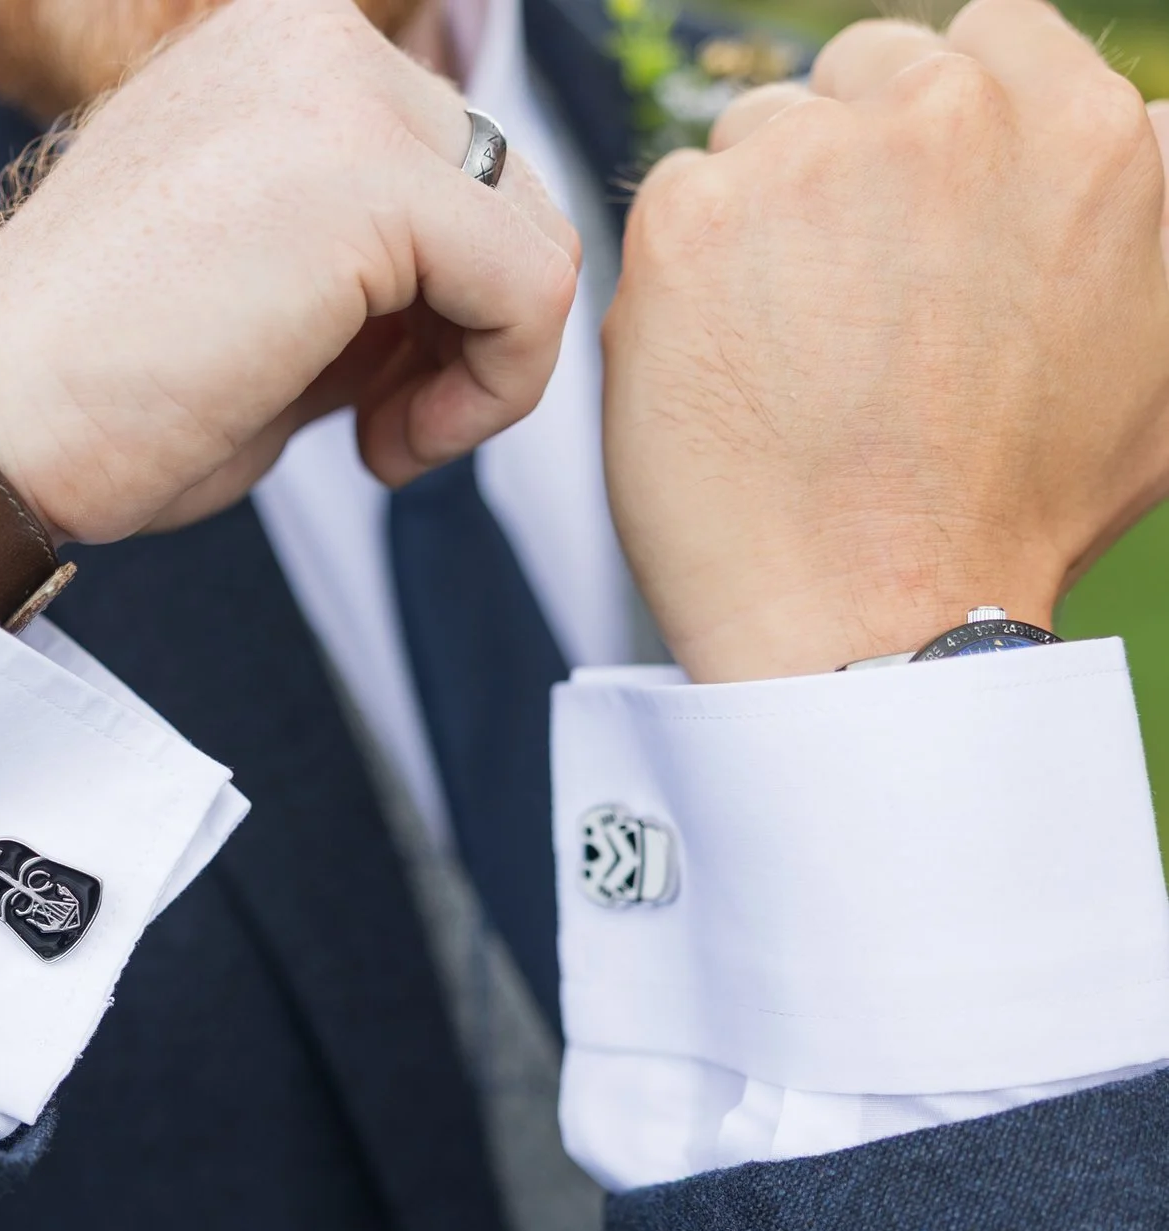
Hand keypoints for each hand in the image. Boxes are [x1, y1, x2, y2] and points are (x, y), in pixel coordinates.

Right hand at [0, 0, 580, 545]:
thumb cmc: (90, 387)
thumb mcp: (254, 278)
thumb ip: (365, 251)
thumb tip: (489, 287)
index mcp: (269, 46)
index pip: (443, 156)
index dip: (437, 294)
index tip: (368, 388)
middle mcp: (305, 34)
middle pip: (503, 185)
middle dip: (468, 325)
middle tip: (378, 424)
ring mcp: (338, 91)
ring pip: (533, 234)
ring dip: (485, 366)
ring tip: (382, 440)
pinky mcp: (370, 178)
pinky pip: (532, 289)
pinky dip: (491, 395)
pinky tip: (384, 448)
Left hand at [603, 0, 1168, 680]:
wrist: (873, 615)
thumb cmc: (1015, 509)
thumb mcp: (1162, 343)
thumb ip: (1152, 206)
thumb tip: (1151, 134)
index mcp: (1077, 126)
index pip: (986, 42)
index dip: (939, 129)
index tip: (917, 215)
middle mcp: (945, 116)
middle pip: (862, 75)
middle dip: (847, 163)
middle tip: (845, 296)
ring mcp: (807, 161)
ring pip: (756, 134)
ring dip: (760, 214)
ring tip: (790, 346)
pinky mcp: (687, 221)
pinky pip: (670, 202)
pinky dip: (683, 274)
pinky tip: (724, 364)